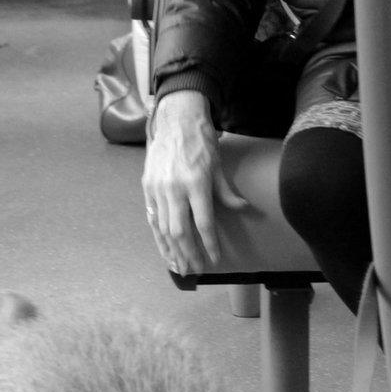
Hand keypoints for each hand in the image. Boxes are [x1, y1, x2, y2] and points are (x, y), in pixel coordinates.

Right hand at [142, 93, 247, 274]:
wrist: (175, 121)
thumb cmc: (201, 142)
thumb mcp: (218, 166)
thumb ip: (226, 193)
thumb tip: (243, 208)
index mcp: (195, 183)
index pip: (203, 222)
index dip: (209, 244)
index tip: (214, 259)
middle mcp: (174, 188)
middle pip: (180, 231)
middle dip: (188, 254)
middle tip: (196, 270)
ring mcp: (158, 189)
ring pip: (163, 228)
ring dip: (172, 250)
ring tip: (180, 267)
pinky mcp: (147, 187)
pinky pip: (152, 219)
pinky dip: (158, 238)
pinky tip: (165, 251)